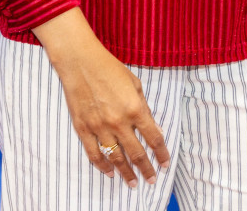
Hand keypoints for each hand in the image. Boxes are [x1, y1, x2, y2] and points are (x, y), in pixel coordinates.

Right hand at [34, 9, 170, 187]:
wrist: (81, 63)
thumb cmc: (111, 69)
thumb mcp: (136, 84)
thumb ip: (145, 108)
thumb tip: (153, 129)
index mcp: (135, 109)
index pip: (154, 138)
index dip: (161, 154)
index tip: (165, 164)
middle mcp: (119, 122)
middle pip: (136, 153)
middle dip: (146, 169)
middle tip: (152, 180)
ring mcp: (99, 127)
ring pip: (116, 158)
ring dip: (126, 173)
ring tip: (133, 183)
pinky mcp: (83, 129)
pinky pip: (94, 154)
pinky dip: (102, 166)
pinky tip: (110, 173)